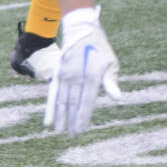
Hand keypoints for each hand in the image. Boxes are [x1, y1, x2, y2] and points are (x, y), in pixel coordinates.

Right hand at [44, 7, 123, 136]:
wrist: (81, 30)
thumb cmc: (100, 49)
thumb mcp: (111, 63)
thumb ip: (111, 82)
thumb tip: (118, 99)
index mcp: (92, 77)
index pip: (86, 102)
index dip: (83, 117)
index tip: (81, 130)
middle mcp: (76, 78)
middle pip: (73, 104)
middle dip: (72, 121)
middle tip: (73, 136)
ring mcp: (65, 76)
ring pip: (61, 101)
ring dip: (60, 118)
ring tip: (60, 132)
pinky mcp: (57, 73)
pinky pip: (52, 94)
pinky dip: (50, 108)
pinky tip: (48, 121)